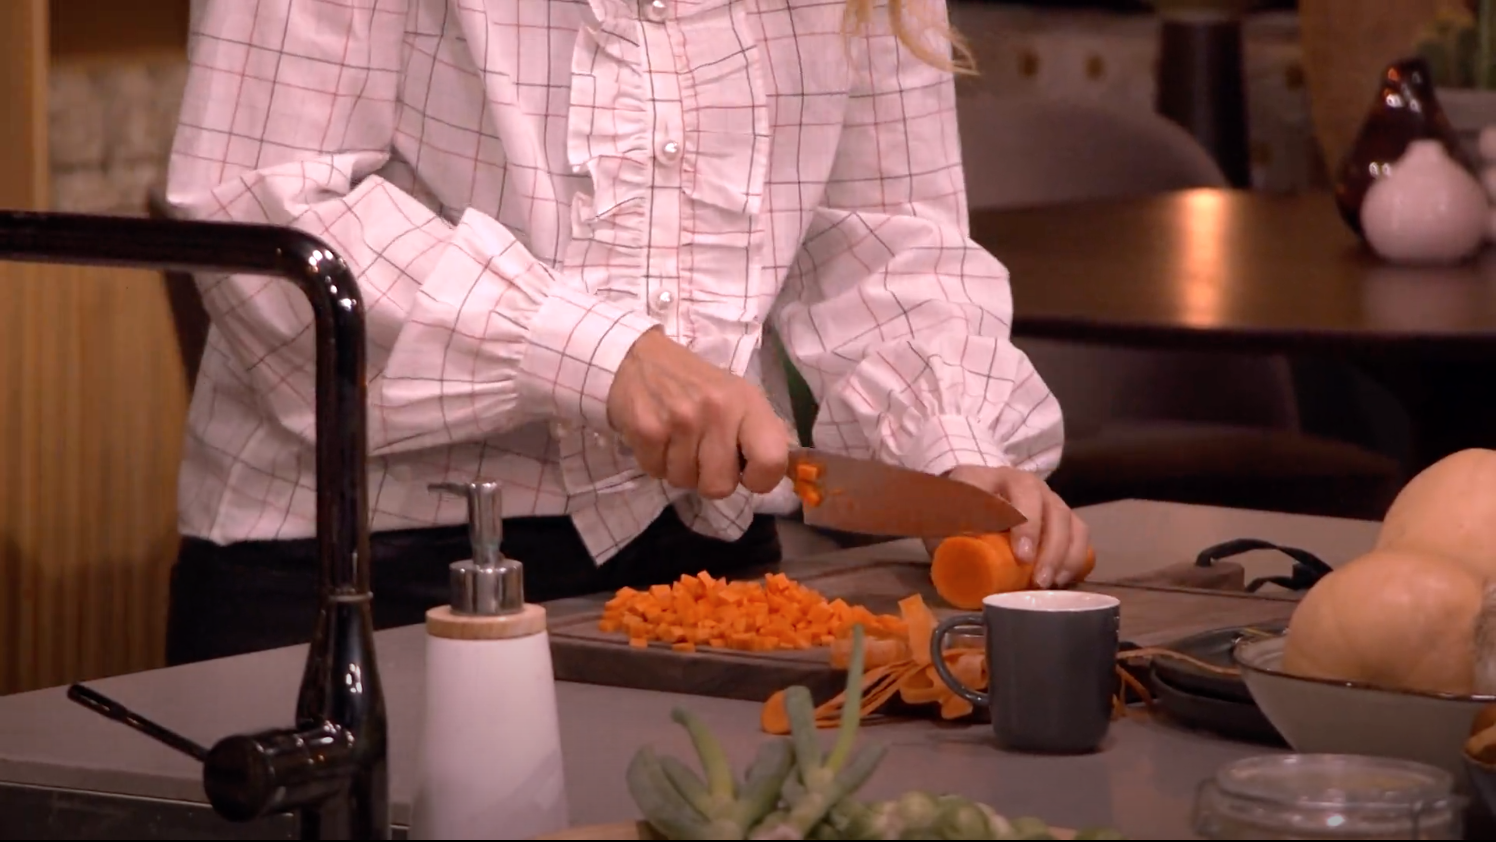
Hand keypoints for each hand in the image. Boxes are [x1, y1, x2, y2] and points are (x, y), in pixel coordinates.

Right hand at [607, 328, 788, 498]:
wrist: (641, 358)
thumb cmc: (699, 385)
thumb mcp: (740, 398)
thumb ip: (760, 434)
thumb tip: (774, 474)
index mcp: (748, 403)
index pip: (771, 461)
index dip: (760, 480)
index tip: (746, 473)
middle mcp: (717, 411)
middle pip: (720, 486)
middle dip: (710, 478)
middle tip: (702, 453)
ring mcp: (680, 420)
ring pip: (685, 482)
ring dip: (680, 469)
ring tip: (678, 440)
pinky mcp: (647, 430)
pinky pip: (657, 473)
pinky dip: (656, 463)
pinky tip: (659, 438)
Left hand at [923, 465, 1091, 588]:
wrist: (968, 499)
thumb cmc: (953, 513)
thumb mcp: (940, 520)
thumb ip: (944, 536)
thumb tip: (957, 563)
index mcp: (986, 479)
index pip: (1006, 492)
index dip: (1021, 522)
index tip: (1022, 555)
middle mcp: (1021, 482)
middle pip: (1043, 503)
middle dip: (1046, 543)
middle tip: (1038, 577)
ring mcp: (1044, 496)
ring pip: (1066, 517)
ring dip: (1064, 553)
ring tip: (1051, 583)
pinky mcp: (1060, 514)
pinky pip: (1079, 531)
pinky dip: (1076, 555)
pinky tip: (1065, 579)